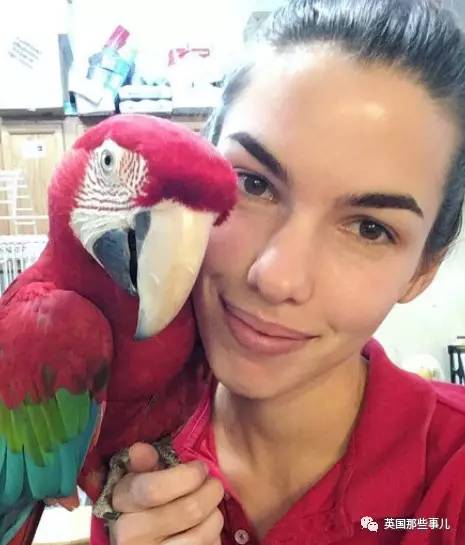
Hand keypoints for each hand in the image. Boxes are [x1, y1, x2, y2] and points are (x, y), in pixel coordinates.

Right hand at [109, 442, 224, 544]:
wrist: (141, 541)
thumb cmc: (144, 503)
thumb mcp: (138, 480)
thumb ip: (141, 463)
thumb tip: (141, 450)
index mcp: (121, 504)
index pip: (154, 489)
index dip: (186, 475)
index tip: (201, 468)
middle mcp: (129, 535)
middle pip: (188, 510)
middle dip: (210, 491)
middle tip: (214, 485)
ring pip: (200, 535)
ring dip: (215, 516)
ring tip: (212, 507)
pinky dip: (214, 537)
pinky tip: (207, 529)